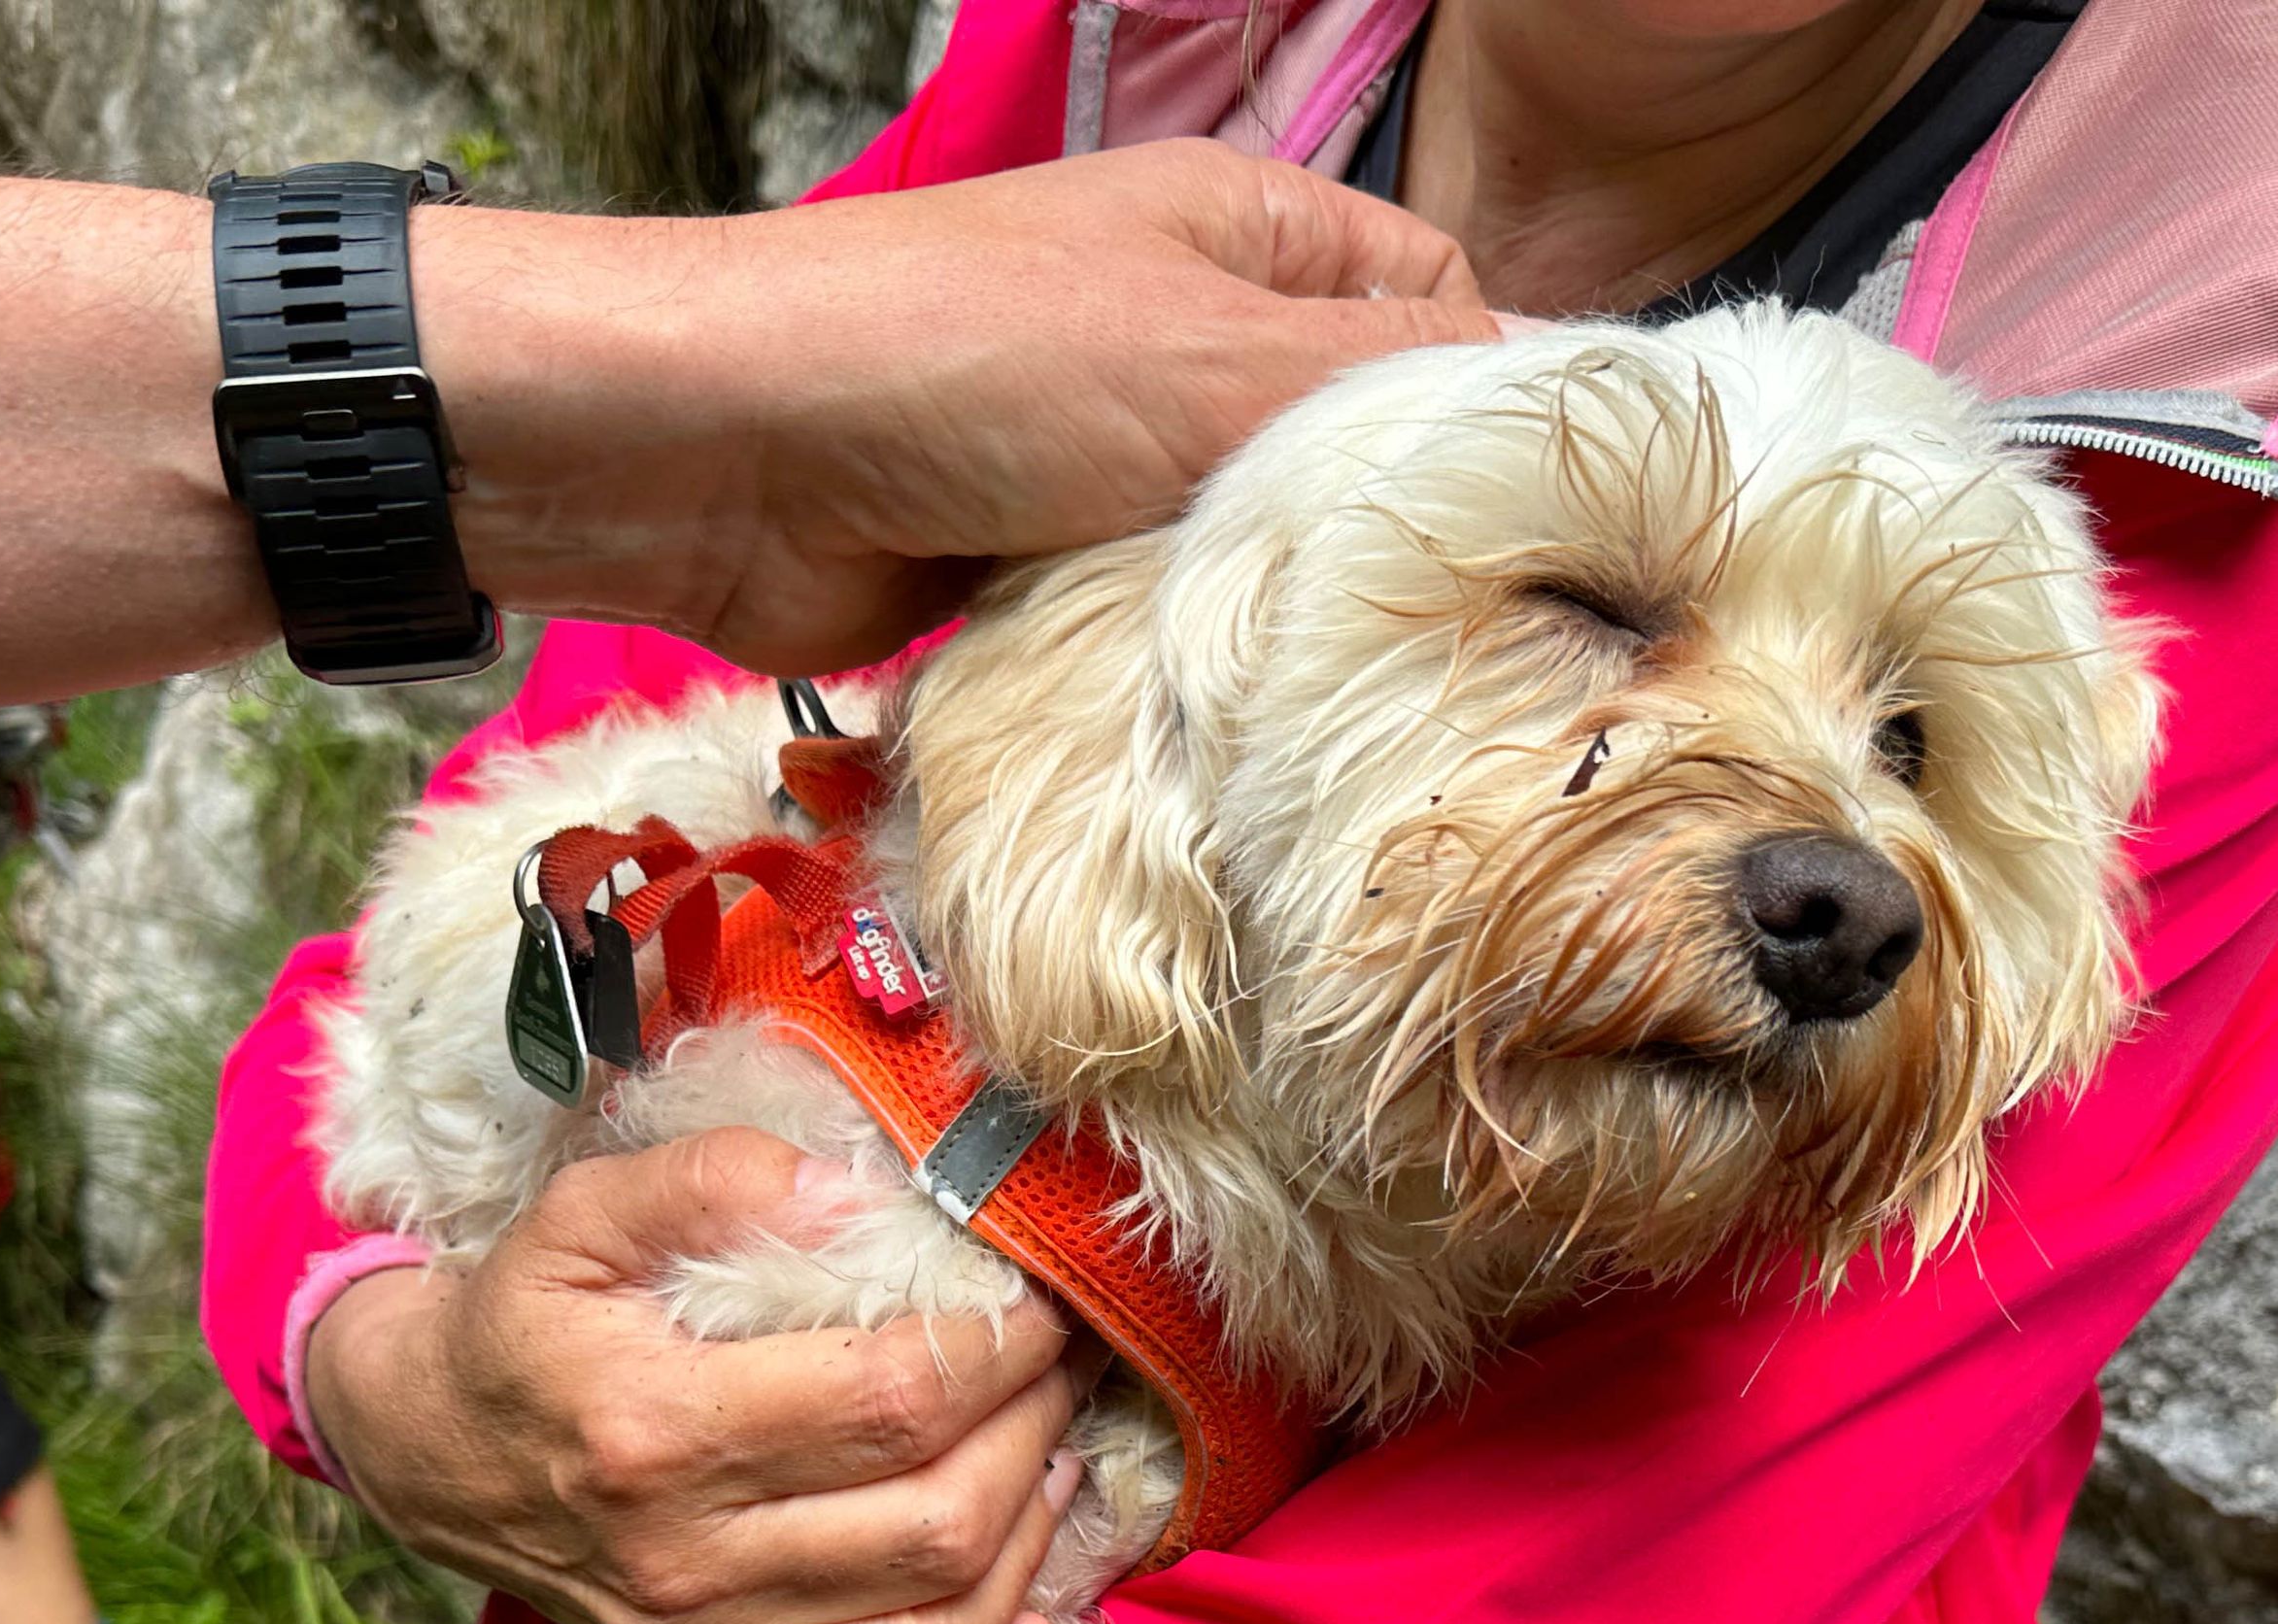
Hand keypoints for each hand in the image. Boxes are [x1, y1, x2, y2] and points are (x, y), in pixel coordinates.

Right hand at [305, 1129, 1093, 1623]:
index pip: (894, 1401)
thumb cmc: (526, 1322)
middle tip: (1063, 1372)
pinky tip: (1016, 1619)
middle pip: (934, 1527)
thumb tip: (858, 1195)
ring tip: (1053, 1470)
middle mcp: (684, 1572)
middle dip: (1035, 1438)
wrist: (427, 1454)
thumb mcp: (582, 1213)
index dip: (1003, 1349)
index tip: (1041, 1302)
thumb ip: (715, 1181)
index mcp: (657, 1435)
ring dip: (1029, 1561)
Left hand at [431, 141, 1495, 676]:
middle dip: (1382, 560)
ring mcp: (1112, 459)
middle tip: (1448, 660)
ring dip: (1270, 637)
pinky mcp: (1045, 569)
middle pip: (1355, 469)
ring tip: (1327, 708)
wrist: (716, 458)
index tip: (1551, 545)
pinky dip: (1175, 680)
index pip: (1446, 326)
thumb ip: (1395, 396)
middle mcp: (1194, 338)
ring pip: (1258, 569)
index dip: (1495, 431)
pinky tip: (1210, 732)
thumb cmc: (959, 361)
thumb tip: (1561, 411)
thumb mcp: (1217, 361)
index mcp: (1255, 237)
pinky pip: (1157, 636)